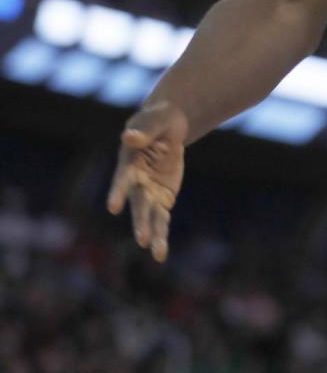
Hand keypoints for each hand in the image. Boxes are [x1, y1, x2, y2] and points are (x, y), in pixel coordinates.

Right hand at [106, 100, 187, 262]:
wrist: (168, 126)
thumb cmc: (158, 119)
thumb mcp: (156, 119)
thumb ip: (144, 130)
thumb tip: (130, 137)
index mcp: (129, 162)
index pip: (122, 178)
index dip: (118, 191)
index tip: (113, 207)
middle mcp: (135, 182)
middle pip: (138, 203)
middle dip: (140, 221)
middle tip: (142, 238)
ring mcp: (148, 192)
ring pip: (150, 217)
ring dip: (153, 234)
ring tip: (156, 253)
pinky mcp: (162, 198)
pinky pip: (162, 219)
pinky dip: (161, 235)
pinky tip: (160, 254)